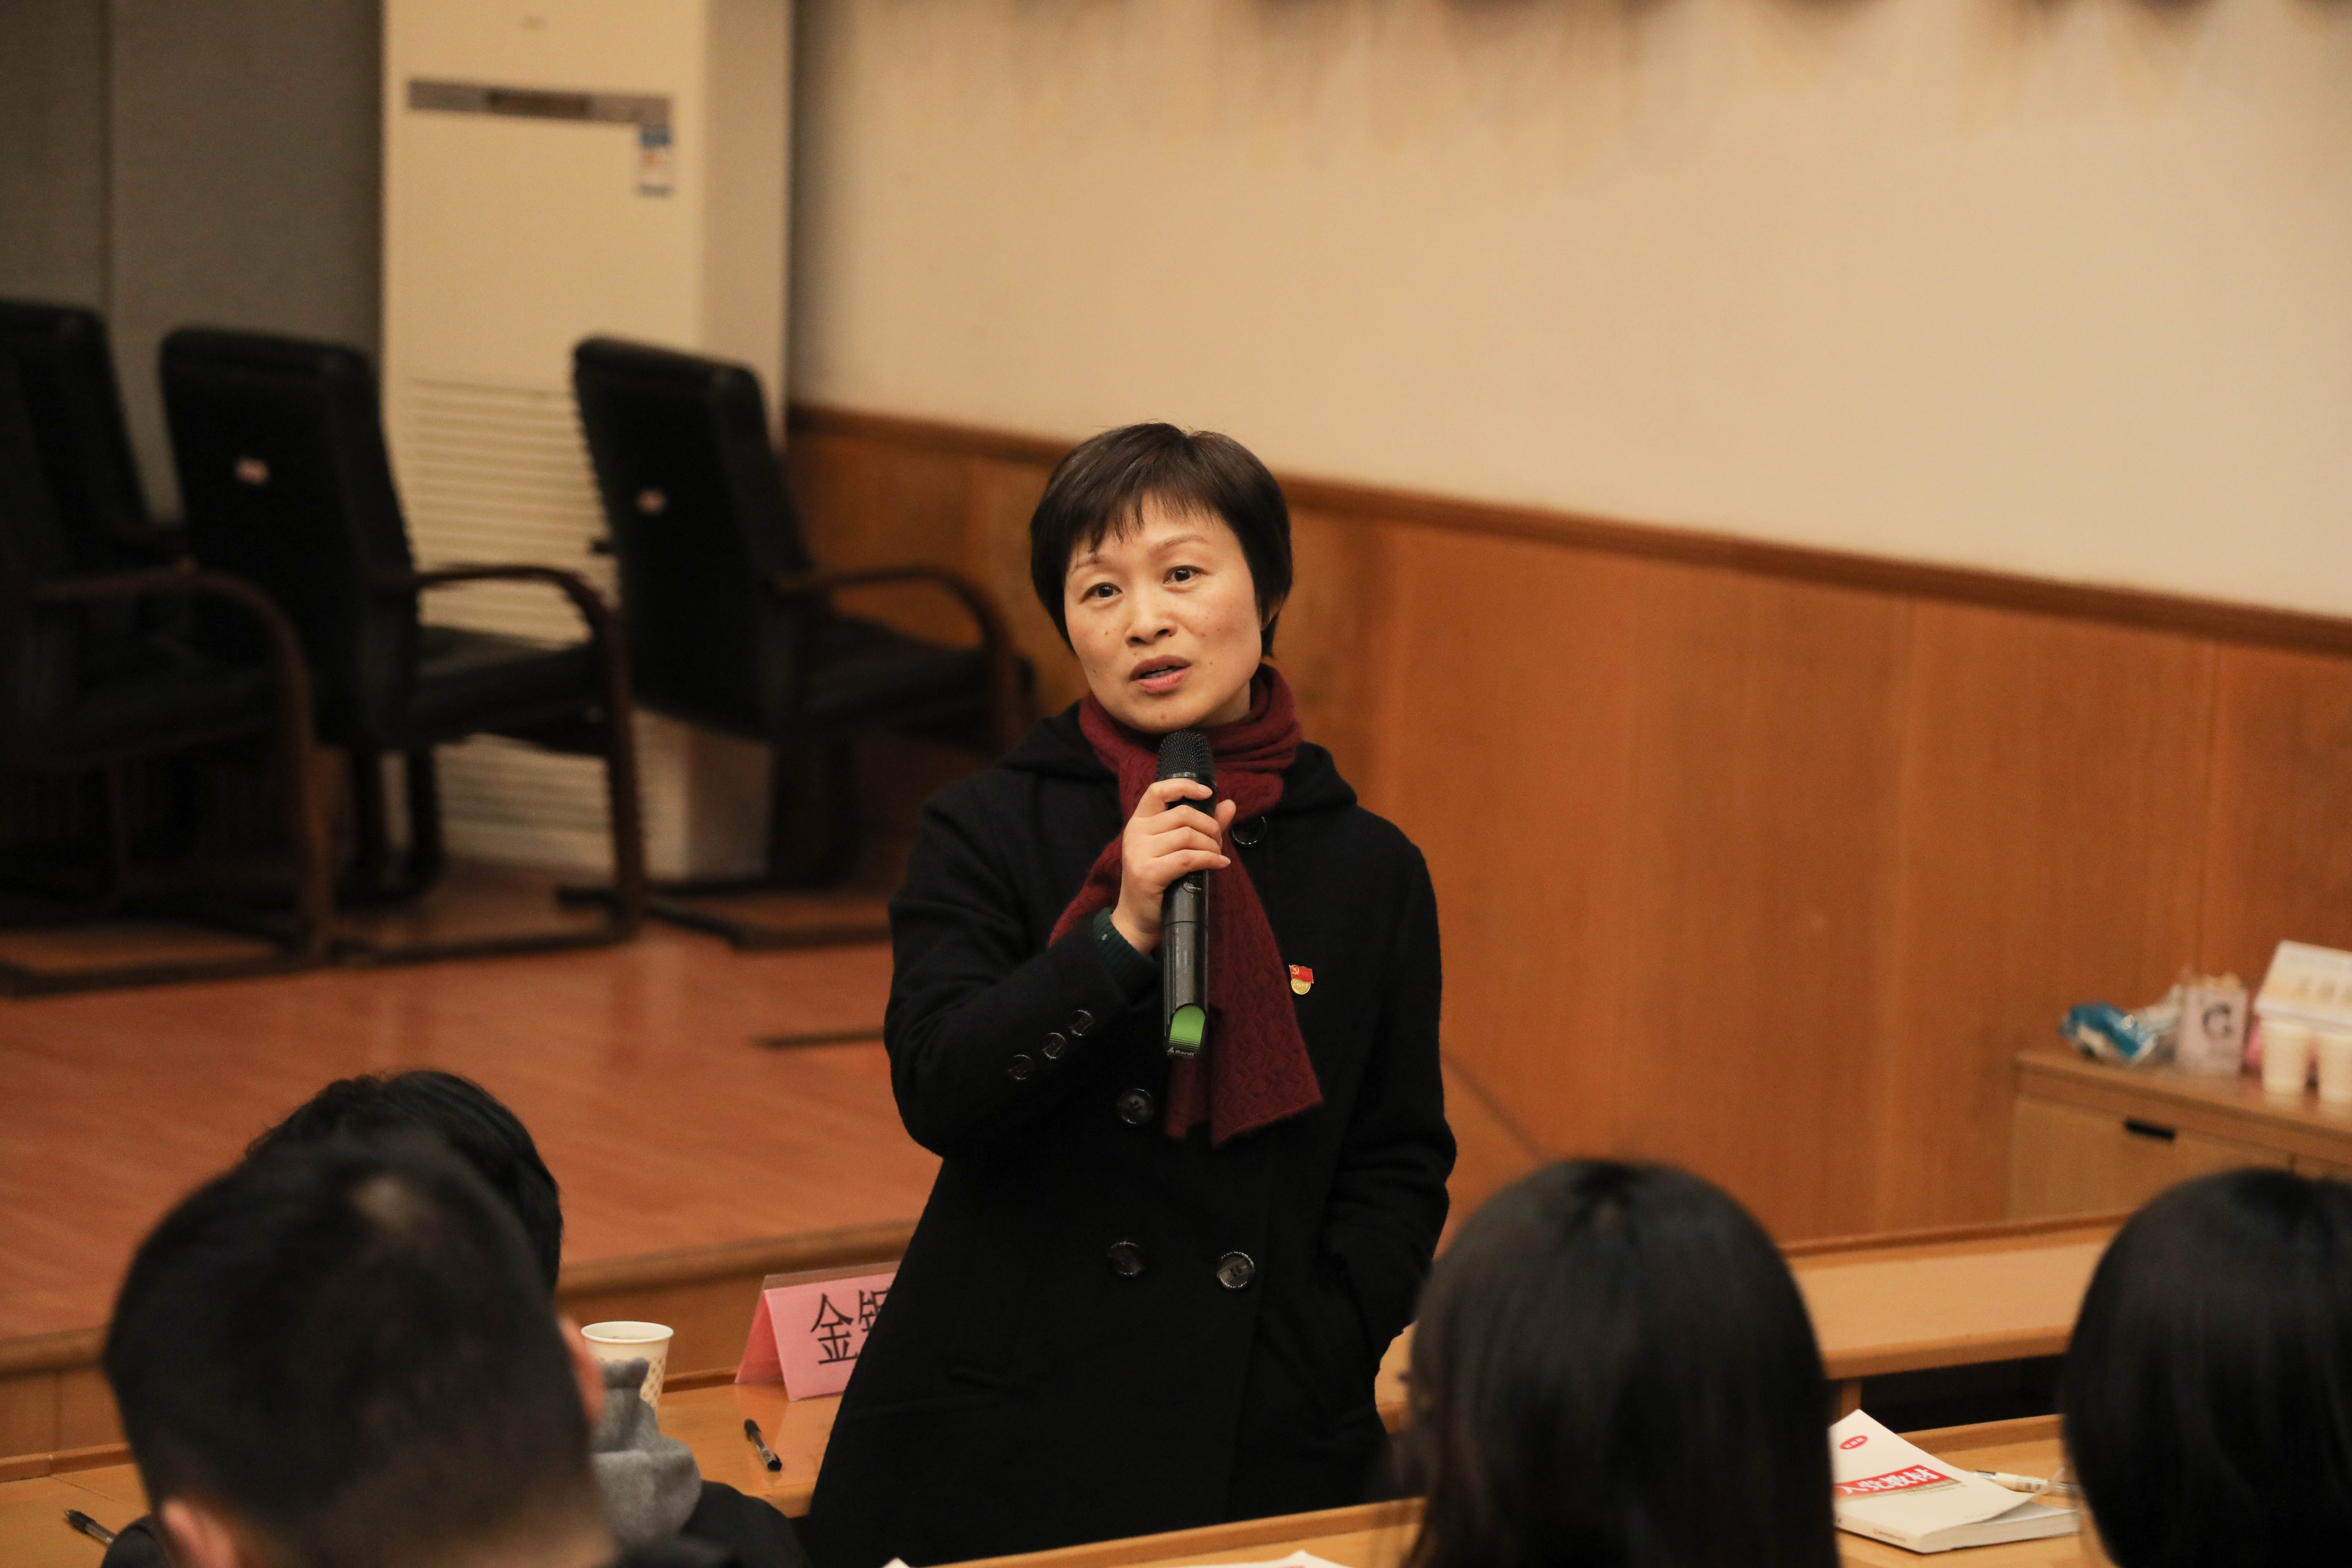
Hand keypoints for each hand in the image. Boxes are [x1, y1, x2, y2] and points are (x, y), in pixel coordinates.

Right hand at [1110, 778, 1237, 953]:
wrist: (1138, 918)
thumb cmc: (1159, 881)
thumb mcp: (1175, 848)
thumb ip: (1201, 825)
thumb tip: (1229, 804)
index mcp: (1139, 822)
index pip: (1157, 791)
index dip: (1184, 786)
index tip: (1207, 792)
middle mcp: (1135, 833)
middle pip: (1183, 815)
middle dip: (1210, 827)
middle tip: (1218, 843)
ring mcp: (1139, 852)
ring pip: (1188, 836)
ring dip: (1211, 846)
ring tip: (1218, 856)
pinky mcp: (1148, 872)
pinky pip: (1188, 858)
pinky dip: (1209, 860)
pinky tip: (1219, 864)